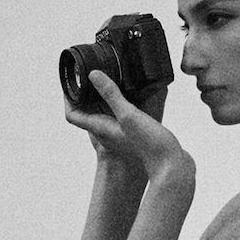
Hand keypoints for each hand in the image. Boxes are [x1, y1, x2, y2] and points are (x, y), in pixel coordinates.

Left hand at [65, 72, 187, 178]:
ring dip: (103, 95)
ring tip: (107, 77)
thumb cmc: (149, 146)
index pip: (73, 114)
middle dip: (85, 92)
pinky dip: (120, 100)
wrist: (171, 165)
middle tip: (87, 74)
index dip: (67, 99)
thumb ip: (111, 95)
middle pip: (87, 110)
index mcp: (100, 127)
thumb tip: (93, 75)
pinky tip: (131, 90)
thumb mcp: (128, 115)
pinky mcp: (134, 131)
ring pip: (104, 110)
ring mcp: (120, 131)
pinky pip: (120, 112)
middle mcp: (107, 130)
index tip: (69, 83)